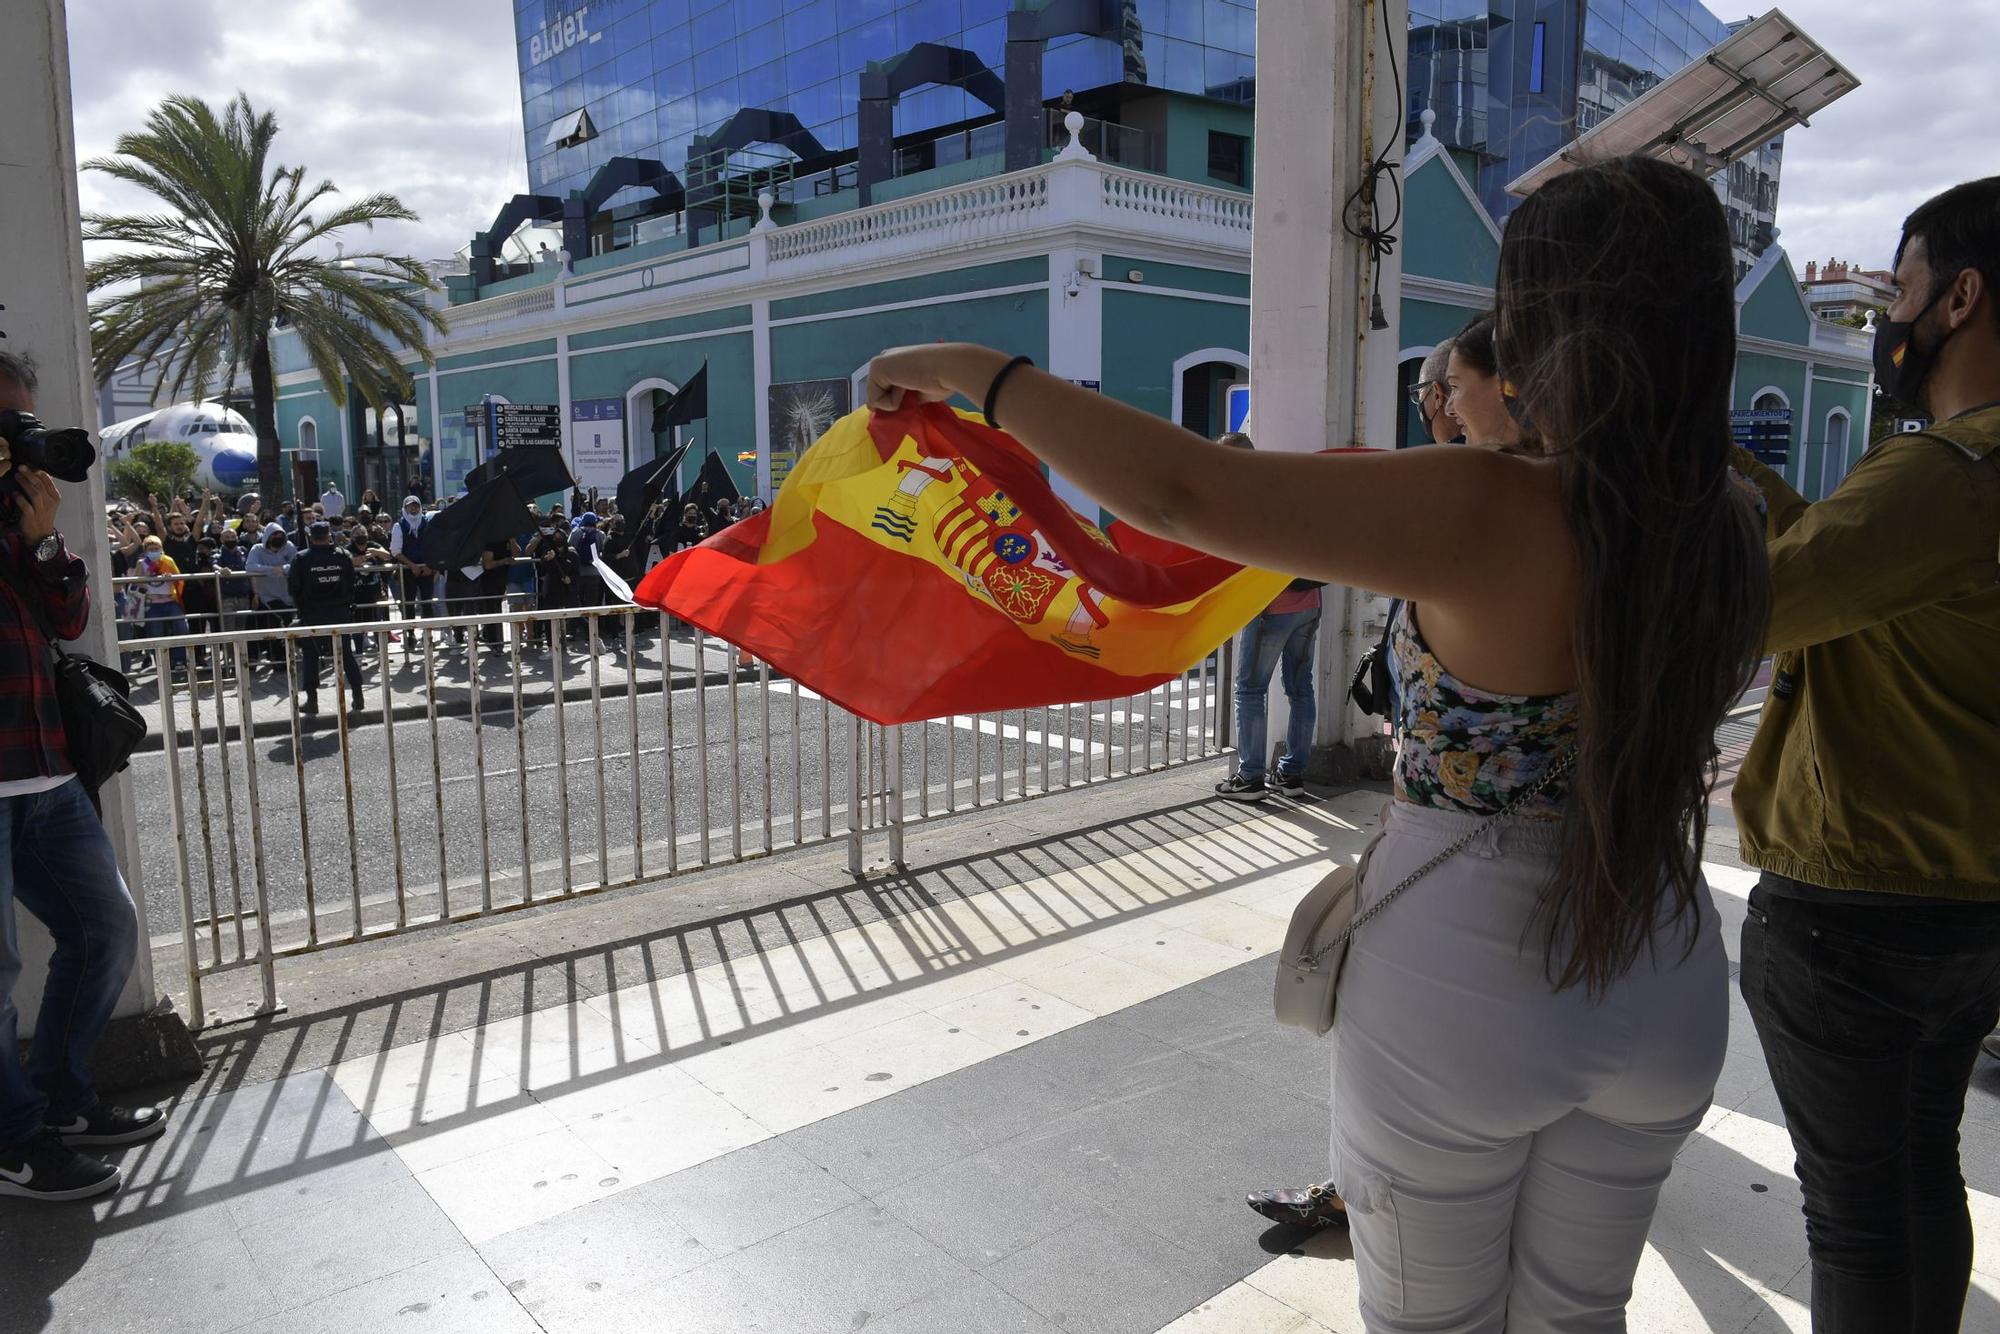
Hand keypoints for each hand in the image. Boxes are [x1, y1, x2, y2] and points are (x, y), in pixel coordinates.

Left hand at [14, 468, 60, 542]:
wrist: (41, 534)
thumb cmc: (43, 515)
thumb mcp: (49, 501)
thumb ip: (45, 488)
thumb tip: (39, 473)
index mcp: (55, 497)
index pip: (48, 481)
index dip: (38, 472)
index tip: (30, 466)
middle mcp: (50, 503)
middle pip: (40, 485)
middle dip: (30, 475)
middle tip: (21, 468)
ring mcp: (41, 510)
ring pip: (34, 494)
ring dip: (25, 483)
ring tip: (17, 476)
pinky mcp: (31, 517)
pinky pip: (25, 506)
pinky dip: (19, 498)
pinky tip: (14, 493)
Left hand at [865, 343, 1004, 412]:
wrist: (948, 368)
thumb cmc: (943, 380)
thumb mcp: (920, 393)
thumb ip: (906, 399)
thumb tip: (896, 414)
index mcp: (896, 363)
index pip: (885, 392)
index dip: (897, 402)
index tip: (917, 392)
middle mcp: (885, 360)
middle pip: (878, 397)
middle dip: (894, 403)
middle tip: (915, 390)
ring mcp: (879, 363)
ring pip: (877, 401)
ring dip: (896, 402)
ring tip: (913, 386)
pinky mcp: (876, 368)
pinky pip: (877, 401)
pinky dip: (894, 401)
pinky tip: (908, 385)